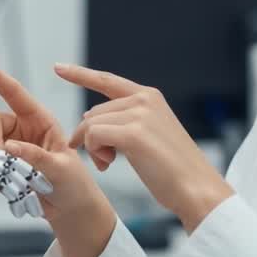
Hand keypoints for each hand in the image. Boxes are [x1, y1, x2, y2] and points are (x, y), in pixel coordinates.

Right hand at [0, 57, 116, 256]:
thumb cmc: (74, 184)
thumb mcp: (61, 168)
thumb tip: (10, 148)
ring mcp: (9, 148)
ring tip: (15, 180)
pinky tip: (7, 187)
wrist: (70, 210)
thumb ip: (36, 156)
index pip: (14, 92)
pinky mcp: (1, 167)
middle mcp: (20, 130)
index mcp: (39, 119)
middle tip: (0, 162)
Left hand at [58, 63, 235, 233]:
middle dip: (91, 138)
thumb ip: (125, 121)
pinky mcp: (133, 133)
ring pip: (91, 125)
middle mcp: (144, 99)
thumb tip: (89, 118)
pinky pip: (94, 137)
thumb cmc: (174, 170)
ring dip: (93, 149)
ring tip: (109, 164)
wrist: (197, 189)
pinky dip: (95, 152)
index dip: (80, 74)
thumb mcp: (151, 134)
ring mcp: (139, 114)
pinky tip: (109, 164)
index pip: (107, 80)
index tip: (58, 67)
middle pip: (93, 113)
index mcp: (150, 96)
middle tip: (105, 162)